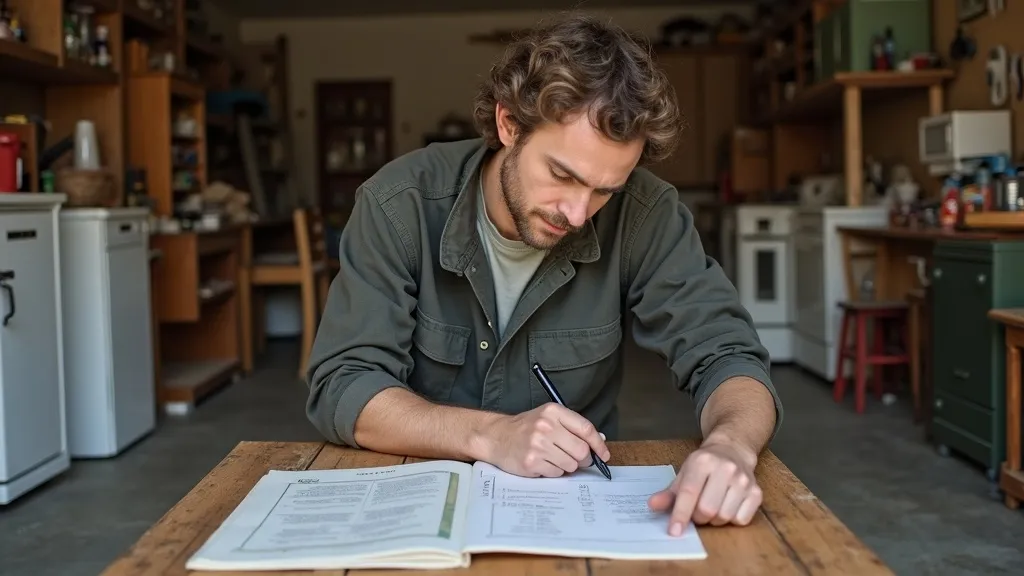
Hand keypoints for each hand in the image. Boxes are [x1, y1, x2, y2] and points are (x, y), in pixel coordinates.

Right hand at [480, 403, 609, 477]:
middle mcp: (546, 426)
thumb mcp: (548, 418)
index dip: (599, 444)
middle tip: (578, 460)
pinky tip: (543, 463)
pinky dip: (554, 471)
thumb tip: (599, 440)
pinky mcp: (531, 462)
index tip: (604, 455)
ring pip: (570, 464)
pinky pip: (556, 473)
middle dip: (583, 459)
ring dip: (567, 465)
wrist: (496, 437)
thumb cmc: (525, 428)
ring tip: (553, 458)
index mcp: (553, 411)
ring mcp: (538, 445)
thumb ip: (573, 427)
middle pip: (581, 450)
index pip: (585, 429)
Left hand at [647, 440, 760, 534]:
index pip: (689, 493)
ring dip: (714, 520)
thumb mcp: (684, 474)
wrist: (732, 451)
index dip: (680, 514)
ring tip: (712, 507)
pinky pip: (741, 520)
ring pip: (724, 516)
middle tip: (697, 512)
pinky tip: (728, 506)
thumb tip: (653, 506)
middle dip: (698, 517)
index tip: (674, 531)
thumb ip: (669, 492)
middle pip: (707, 509)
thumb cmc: (704, 466)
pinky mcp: (757, 492)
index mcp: (703, 462)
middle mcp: (725, 469)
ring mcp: (744, 480)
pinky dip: (731, 520)